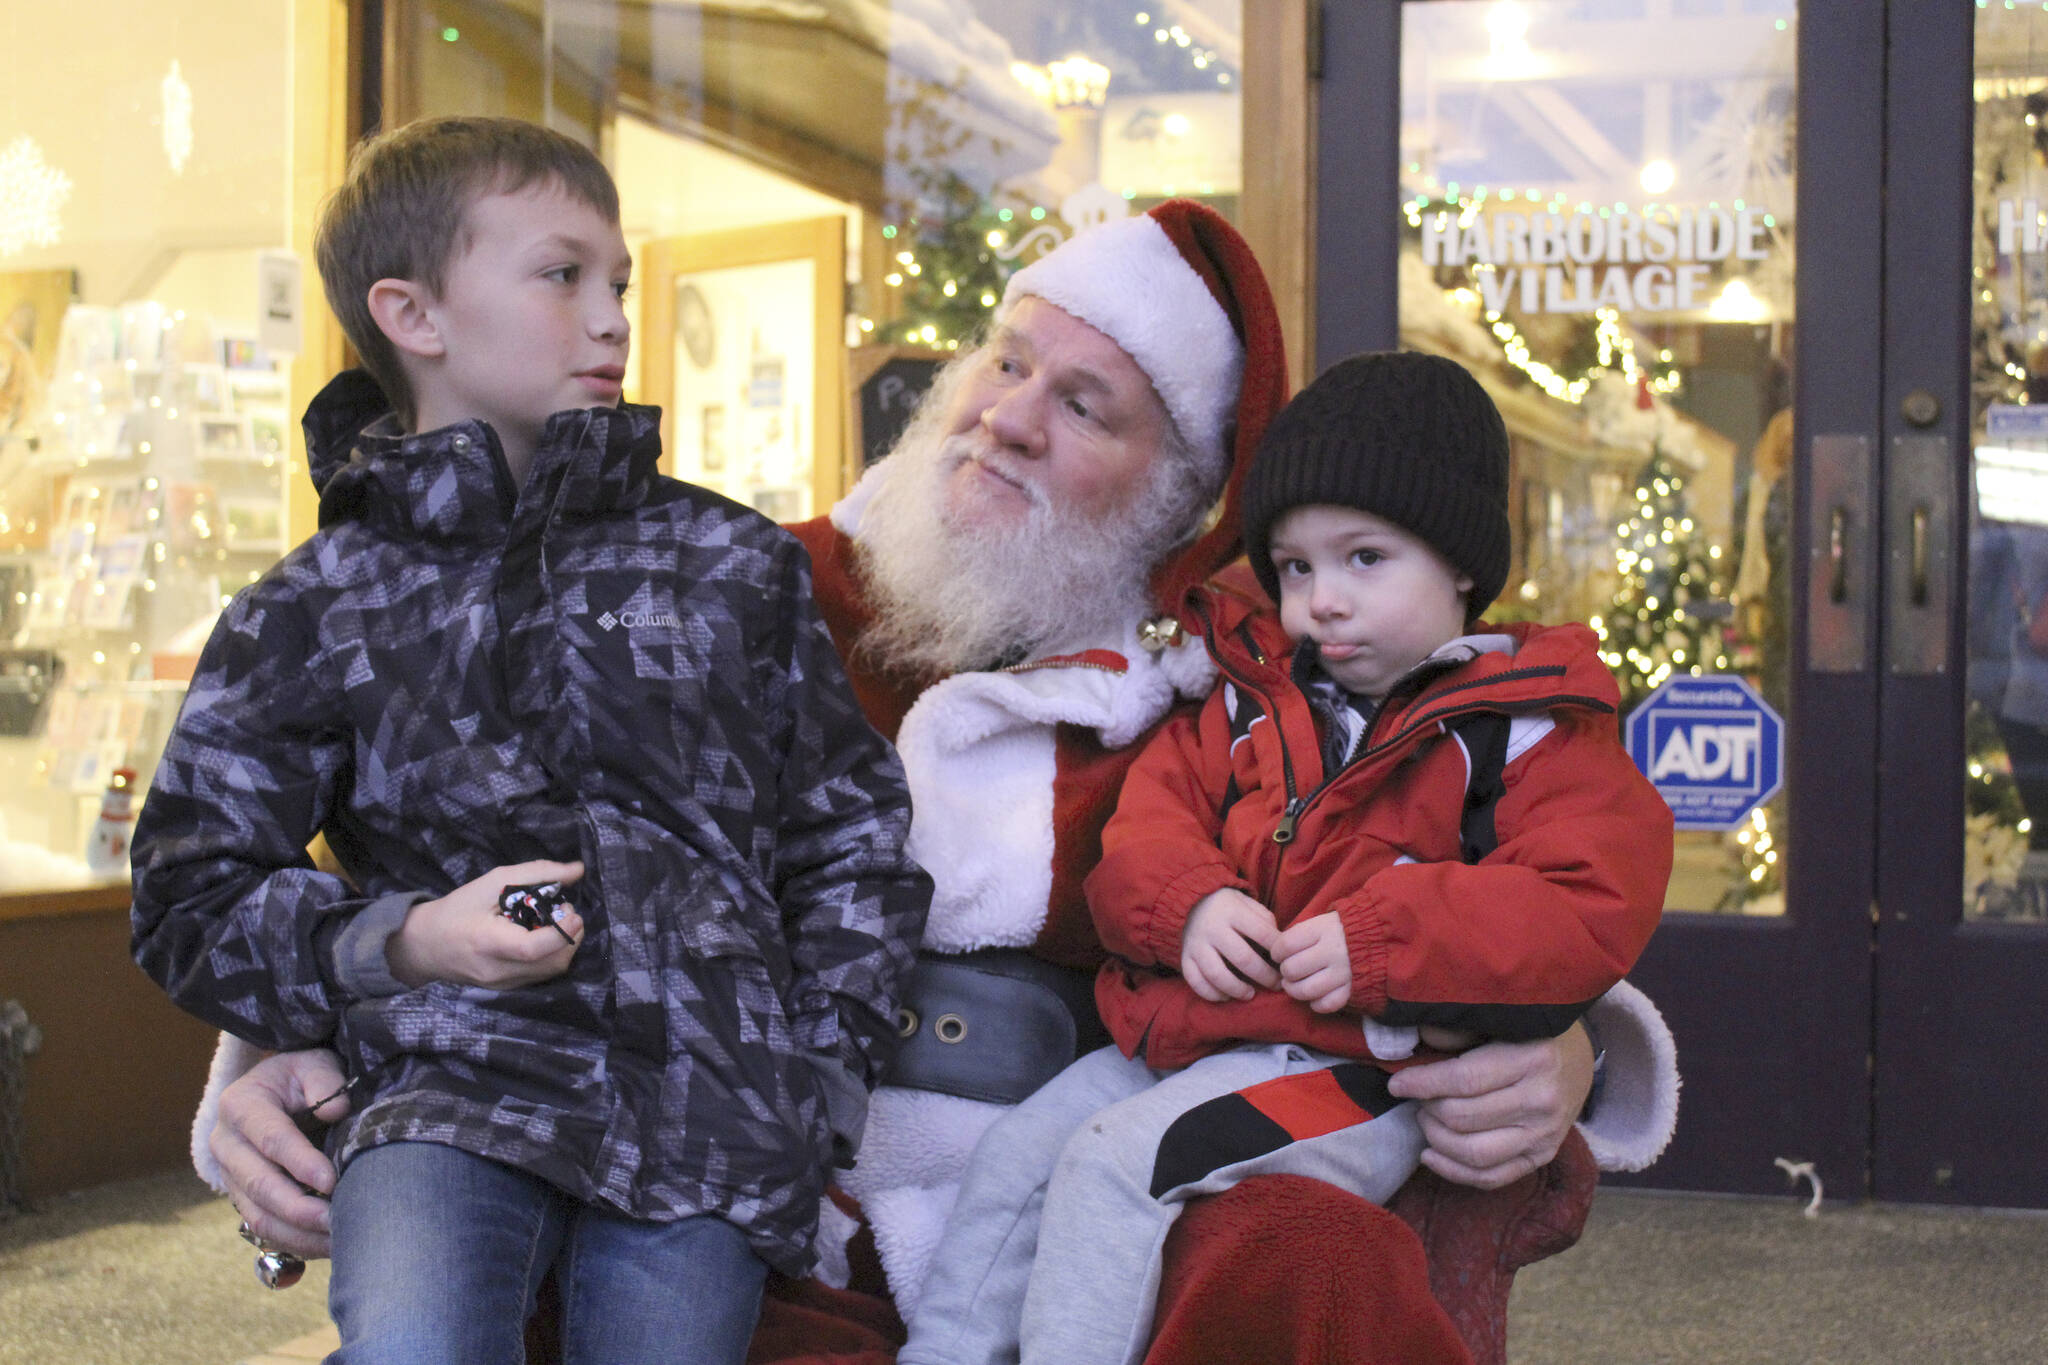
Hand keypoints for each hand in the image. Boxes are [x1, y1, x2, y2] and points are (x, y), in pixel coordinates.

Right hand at [212, 1050, 353, 1259]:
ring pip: (258, 1215)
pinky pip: (264, 1229)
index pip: (270, 1138)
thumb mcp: (314, 1063)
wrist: (283, 1091)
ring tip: (337, 1238)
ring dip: (297, 1233)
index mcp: (240, 1104)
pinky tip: (328, 1245)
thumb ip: (323, 1080)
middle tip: (335, 1219)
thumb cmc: (304, 1076)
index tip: (331, 1180)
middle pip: (259, 1184)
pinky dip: (296, 1242)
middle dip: (298, 1207)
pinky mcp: (244, 1199)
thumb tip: (336, 1109)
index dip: (299, 1162)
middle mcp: (226, 1144)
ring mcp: (231, 1176)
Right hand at [387, 860, 585, 989]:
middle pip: (552, 962)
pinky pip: (542, 974)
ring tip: (554, 920)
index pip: (531, 948)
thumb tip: (577, 870)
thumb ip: (536, 874)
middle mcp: (498, 971)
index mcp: (488, 943)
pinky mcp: (509, 989)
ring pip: (553, 970)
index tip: (572, 910)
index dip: (560, 931)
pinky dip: (553, 954)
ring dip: (565, 944)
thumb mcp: (492, 882)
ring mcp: (504, 984)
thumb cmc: (458, 910)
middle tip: (563, 909)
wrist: (425, 946)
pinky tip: (543, 935)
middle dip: (570, 934)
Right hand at [1180, 888, 1281, 1001]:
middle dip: (1265, 976)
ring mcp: (1196, 944)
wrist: (1191, 903)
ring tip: (1250, 994)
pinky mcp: (1185, 957)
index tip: (1287, 962)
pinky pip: (1196, 981)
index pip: (1262, 933)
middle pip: (1243, 958)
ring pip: (1216, 974)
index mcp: (1232, 911)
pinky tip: (1226, 997)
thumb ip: (1265, 921)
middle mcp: (1213, 928)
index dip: (1279, 951)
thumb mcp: (1248, 904)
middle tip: (1277, 985)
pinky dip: (1212, 994)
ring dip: (1237, 989)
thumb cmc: (1229, 909)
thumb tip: (1280, 948)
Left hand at [1271, 914, 1352, 1012]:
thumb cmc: (1339, 930)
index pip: (1285, 945)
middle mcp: (1332, 950)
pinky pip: (1327, 1004)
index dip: (1276, 953)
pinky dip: (1316, 1004)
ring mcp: (1343, 972)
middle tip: (1289, 970)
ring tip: (1294, 985)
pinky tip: (1314, 997)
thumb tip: (1276, 954)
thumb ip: (1300, 935)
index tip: (1280, 954)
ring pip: (1306, 990)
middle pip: (1292, 970)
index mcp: (1321, 929)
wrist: (1378, 936)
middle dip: (1285, 973)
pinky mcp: (1352, 989)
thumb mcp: (1320, 922)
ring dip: (1294, 990)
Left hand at [1385, 1022, 1595, 1189]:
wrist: (1579, 1057)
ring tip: (1425, 1119)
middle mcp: (1542, 1101)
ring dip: (1437, 1140)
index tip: (1397, 1084)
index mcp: (1532, 1059)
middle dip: (1428, 1109)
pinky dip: (1454, 1172)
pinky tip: (1431, 1155)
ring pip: (1475, 1154)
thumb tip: (1418, 1039)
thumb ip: (1458, 1030)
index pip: (1464, 1080)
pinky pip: (1492, 1178)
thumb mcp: (1499, 1019)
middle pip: (1464, 1118)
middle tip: (1416, 1097)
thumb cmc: (1531, 1032)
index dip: (1422, 1084)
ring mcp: (1545, 1135)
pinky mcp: (1543, 1157)